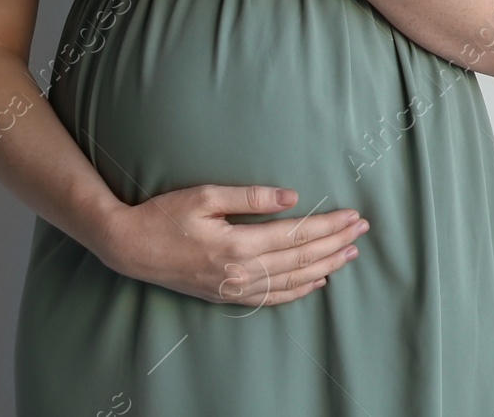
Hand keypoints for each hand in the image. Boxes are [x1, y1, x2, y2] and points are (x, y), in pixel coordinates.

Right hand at [99, 183, 368, 305]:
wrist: (131, 248)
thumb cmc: (166, 215)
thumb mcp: (207, 195)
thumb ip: (252, 197)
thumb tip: (292, 197)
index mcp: (238, 244)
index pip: (296, 235)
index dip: (328, 226)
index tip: (352, 215)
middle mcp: (240, 272)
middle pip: (300, 258)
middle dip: (335, 244)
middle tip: (362, 230)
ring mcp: (234, 289)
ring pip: (292, 281)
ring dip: (324, 266)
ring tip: (349, 254)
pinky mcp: (227, 296)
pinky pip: (272, 298)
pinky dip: (298, 291)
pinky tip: (316, 281)